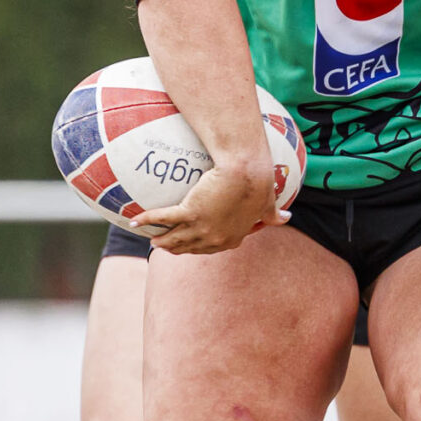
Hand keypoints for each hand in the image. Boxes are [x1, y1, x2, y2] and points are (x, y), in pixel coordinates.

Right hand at [138, 154, 285, 254]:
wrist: (246, 170)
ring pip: (175, 239)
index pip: (214, 248)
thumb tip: (287, 217)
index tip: (193, 246)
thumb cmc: (260, 181)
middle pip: (191, 248)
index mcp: (233, 237)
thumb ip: (273, 214)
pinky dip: (147, 220)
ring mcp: (201, 228)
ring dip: (162, 242)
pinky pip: (163, 219)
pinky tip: (133, 221)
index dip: (201, 248)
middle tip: (166, 248)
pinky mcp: (189, 213)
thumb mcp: (268, 201)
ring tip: (151, 241)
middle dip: (178, 250)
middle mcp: (215, 238)